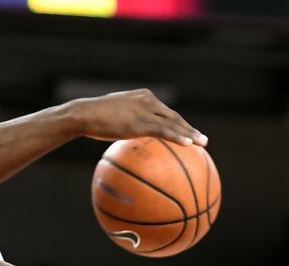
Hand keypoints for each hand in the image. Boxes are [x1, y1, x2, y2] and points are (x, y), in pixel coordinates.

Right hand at [69, 89, 207, 146]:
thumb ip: (125, 119)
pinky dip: (178, 137)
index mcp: (144, 96)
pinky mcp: (140, 123)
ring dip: (190, 134)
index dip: (179, 123)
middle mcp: (148, 100)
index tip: (188, 132)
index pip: (166, 111)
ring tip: (203, 143)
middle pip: (174, 117)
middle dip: (190, 129)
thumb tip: (126, 130)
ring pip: (173, 123)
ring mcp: (145, 111)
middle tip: (203, 140)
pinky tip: (188, 145)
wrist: (84, 113)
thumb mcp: (114, 114)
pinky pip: (163, 131)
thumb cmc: (94, 117)